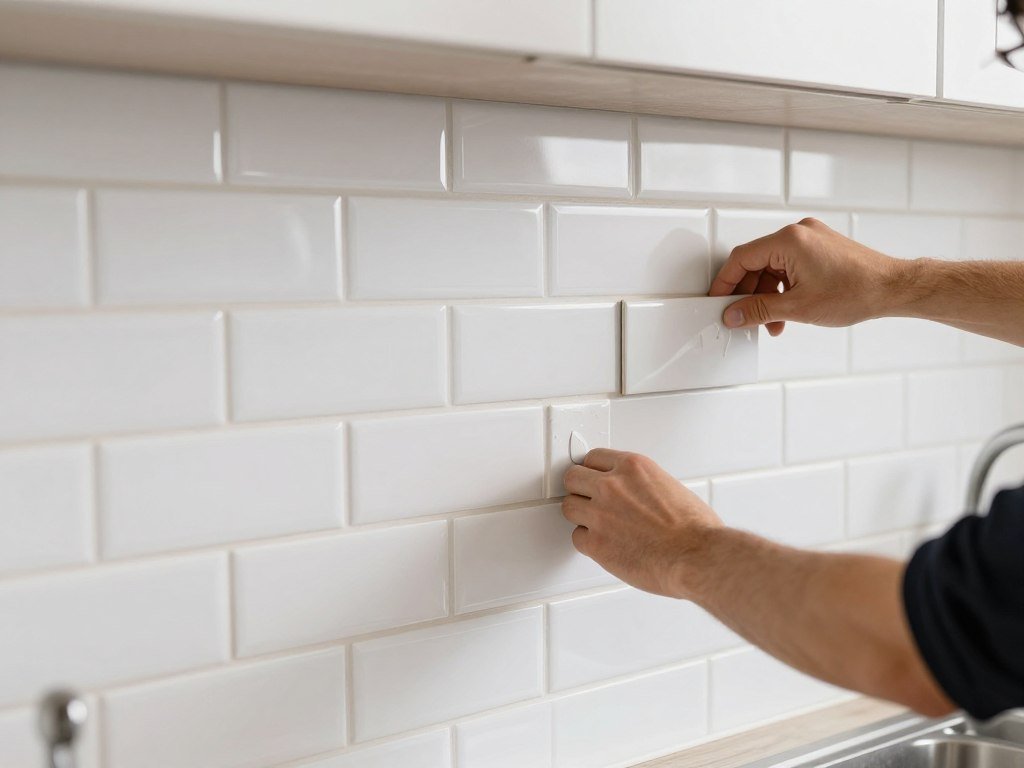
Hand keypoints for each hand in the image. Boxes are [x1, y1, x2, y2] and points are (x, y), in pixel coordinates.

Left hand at [562, 448, 721, 598]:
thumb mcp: (670, 486)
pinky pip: (577, 537)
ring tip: (596, 523)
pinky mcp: (596, 543)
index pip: (593, 457)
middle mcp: (612, 486)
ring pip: (568, 506)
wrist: (697, 556)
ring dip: (580, 515)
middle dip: (580, 489)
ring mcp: (600, 514)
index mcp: (633, 467)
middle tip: (588, 499)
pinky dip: (588, 542)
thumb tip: (635, 494)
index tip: (593, 478)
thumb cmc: (695, 528)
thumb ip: (643, 485)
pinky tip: (604, 544)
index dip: (593, 471)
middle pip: (573, 478)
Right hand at [710, 217, 898, 336]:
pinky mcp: (820, 247)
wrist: (893, 289)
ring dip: (768, 295)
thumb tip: (734, 314)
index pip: (742, 258)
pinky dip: (784, 288)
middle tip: (744, 317)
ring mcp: (811, 239)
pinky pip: (790, 266)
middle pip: (757, 263)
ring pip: (773, 268)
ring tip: (772, 322)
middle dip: (750, 294)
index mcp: (788, 240)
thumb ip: (758, 311)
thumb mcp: (797, 308)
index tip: (718, 300)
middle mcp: (798, 233)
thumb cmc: (857, 291)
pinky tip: (787, 311)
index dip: (726, 283)